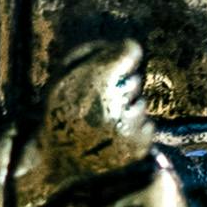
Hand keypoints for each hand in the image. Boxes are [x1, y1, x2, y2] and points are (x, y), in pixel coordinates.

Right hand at [37, 41, 158, 194]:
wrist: (59, 160)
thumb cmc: (59, 113)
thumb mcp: (61, 76)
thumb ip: (90, 53)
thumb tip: (126, 45)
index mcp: (98, 83)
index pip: (131, 51)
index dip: (124, 54)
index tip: (119, 59)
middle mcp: (118, 104)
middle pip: (136, 78)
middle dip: (121, 85)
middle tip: (99, 100)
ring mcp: (130, 128)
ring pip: (141, 103)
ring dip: (127, 108)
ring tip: (103, 121)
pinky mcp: (139, 146)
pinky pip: (148, 125)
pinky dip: (134, 128)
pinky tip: (112, 135)